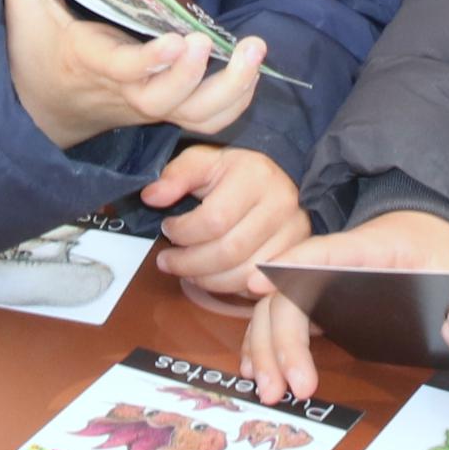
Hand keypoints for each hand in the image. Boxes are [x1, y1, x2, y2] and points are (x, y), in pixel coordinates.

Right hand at [1, 0, 267, 150]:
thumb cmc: (35, 49)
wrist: (40, 111)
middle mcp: (123, 88)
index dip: (151, 61)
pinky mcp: (164, 108)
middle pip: (163, 100)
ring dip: (231, 90)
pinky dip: (233, 102)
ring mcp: (147, 103)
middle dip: (196, 76)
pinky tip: (251, 69)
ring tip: (255, 50)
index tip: (180, 39)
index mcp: (88, 60)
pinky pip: (203, 119)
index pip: (121, 68)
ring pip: (192, 115)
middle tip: (222, 41)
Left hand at [140, 145, 308, 300]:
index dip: (183, 232)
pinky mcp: (297, 255)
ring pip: (246, 274)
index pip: (214, 219)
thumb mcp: (203, 162)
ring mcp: (295, 232)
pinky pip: (260, 285)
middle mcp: (282, 204)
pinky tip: (214, 276)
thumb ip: (176, 176)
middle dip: (190, 263)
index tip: (167, 229)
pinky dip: (232, 287)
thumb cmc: (235, 172)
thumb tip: (151, 197)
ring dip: (208, 281)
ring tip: (186, 271)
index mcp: (256, 176)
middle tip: (167, 261)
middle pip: (230, 251)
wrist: (277, 178)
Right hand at [237, 204, 448, 402]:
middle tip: (287, 388)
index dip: (289, 265)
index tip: (258, 285)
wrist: (424, 228)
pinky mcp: (312, 299)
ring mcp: (315, 281)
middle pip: (288, 294)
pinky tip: (256, 372)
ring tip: (270, 390)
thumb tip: (445, 326)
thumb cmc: (433, 246)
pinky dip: (262, 345)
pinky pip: (276, 319)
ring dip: (264, 351)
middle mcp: (328, 263)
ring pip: (273, 309)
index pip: (322, 252)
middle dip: (279, 343)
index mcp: (364, 249)